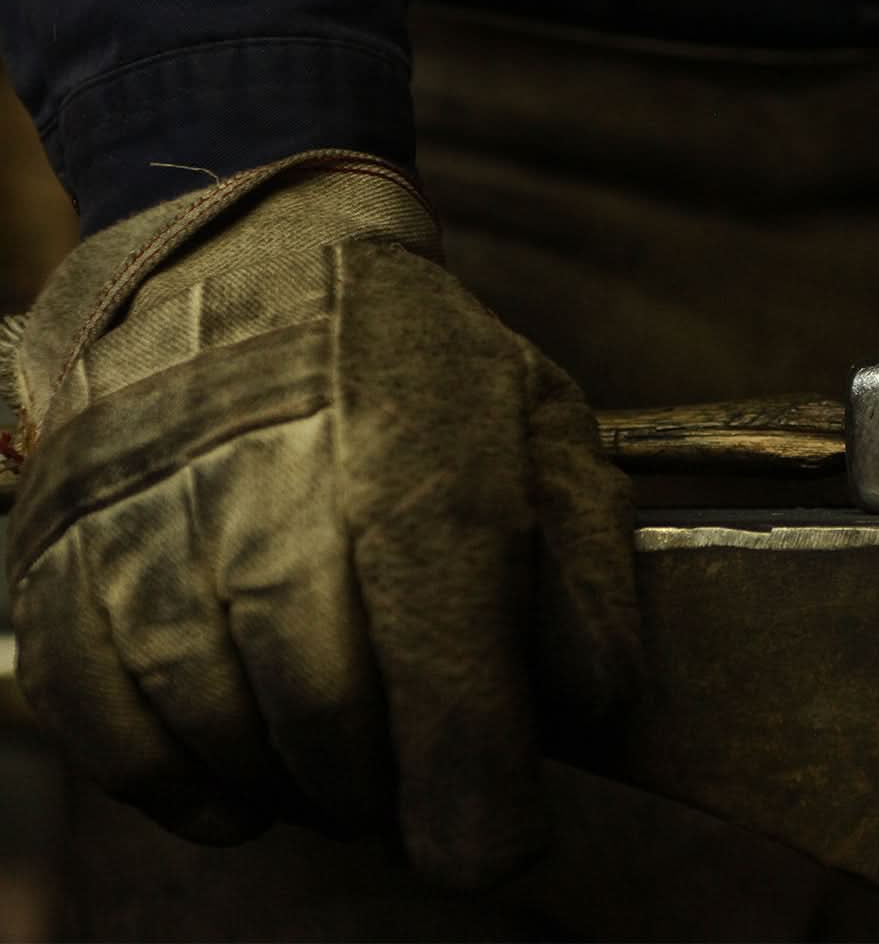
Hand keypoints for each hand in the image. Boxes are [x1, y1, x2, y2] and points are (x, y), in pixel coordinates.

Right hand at [4, 153, 640, 888]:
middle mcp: (273, 508)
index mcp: (417, 482)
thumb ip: (588, 573)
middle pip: (336, 741)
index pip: (450, 707)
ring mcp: (150, 534)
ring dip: (297, 781)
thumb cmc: (415, 360)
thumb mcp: (544, 431)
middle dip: (390, 790)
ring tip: (333, 734)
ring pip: (228, 747)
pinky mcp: (63, 560)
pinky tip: (241, 751)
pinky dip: (186, 780)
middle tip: (412, 760)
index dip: (481, 812)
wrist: (251, 265)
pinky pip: (114, 735)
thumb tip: (591, 711)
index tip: (492, 837)